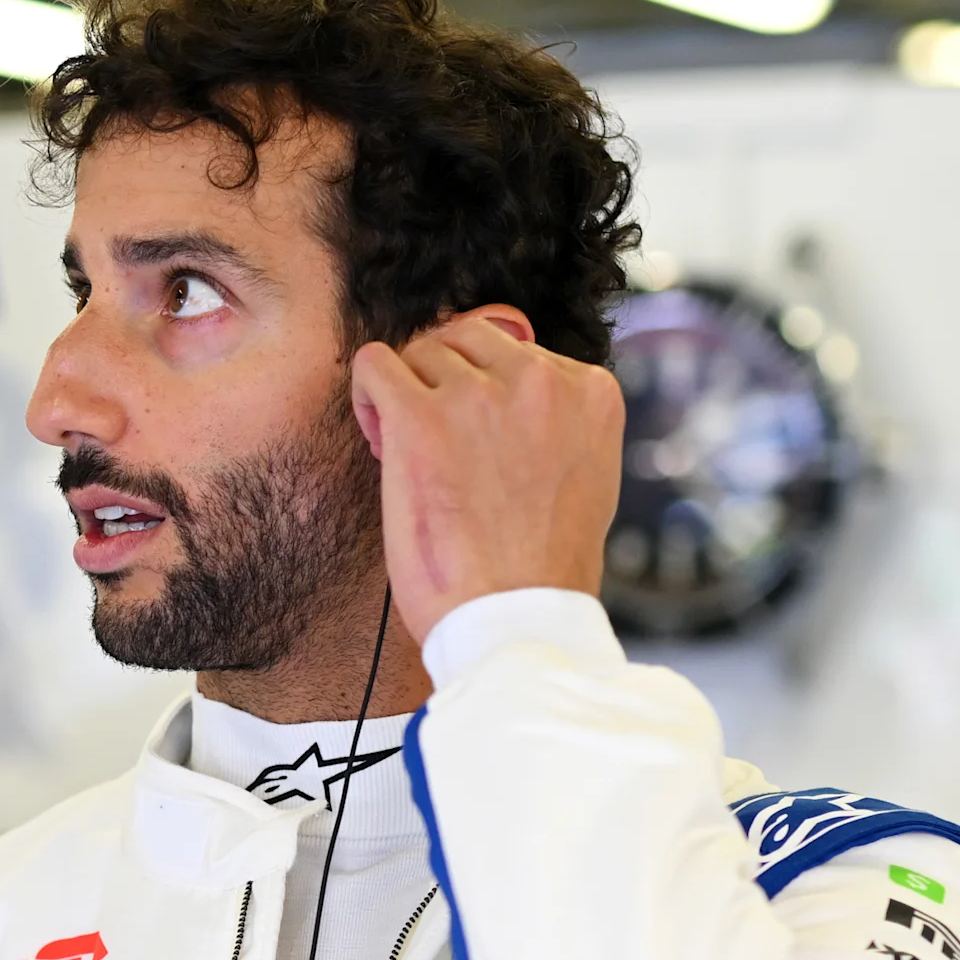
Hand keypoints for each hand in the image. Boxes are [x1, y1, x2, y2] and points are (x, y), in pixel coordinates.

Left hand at [349, 305, 623, 648]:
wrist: (517, 620)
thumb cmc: (542, 570)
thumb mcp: (582, 477)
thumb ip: (558, 425)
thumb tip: (512, 394)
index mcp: (591, 392)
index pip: (522, 352)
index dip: (490, 394)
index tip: (480, 443)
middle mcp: (540, 380)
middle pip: (470, 339)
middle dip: (447, 381)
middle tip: (437, 440)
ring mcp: (479, 395)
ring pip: (423, 350)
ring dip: (410, 392)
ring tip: (410, 450)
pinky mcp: (421, 419)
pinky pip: (375, 365)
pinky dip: (368, 394)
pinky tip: (378, 435)